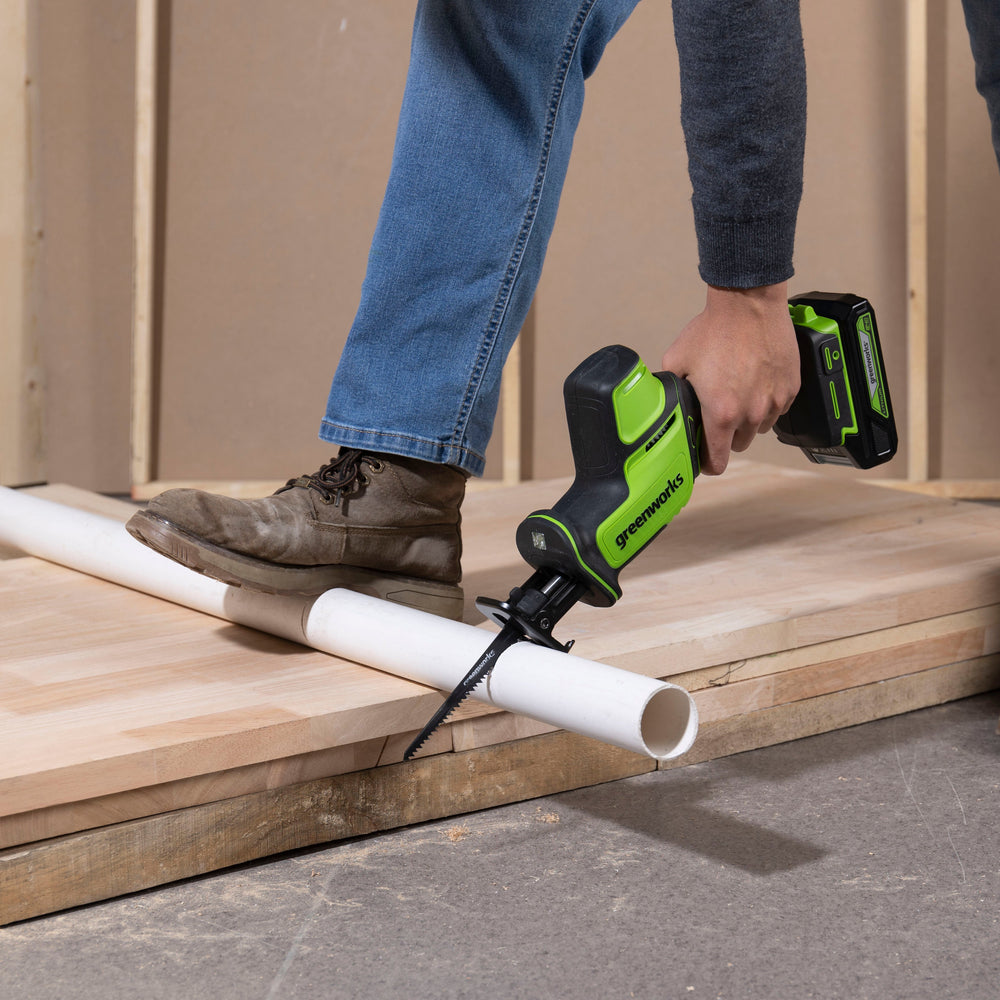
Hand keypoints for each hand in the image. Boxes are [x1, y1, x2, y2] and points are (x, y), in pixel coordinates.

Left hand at [661, 283, 799, 475]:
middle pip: (739, 445)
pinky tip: (754, 382)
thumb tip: (665, 406)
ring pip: (759, 428)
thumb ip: (672, 391)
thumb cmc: (713, 330)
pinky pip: (777, 409)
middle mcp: (751, 413)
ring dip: (748, 419)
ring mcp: (774, 402)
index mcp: (721, 413)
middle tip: (717, 412)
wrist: (748, 303)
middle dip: (726, 435)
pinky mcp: (790, 388)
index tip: (704, 458)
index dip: (707, 463)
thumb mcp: (676, 362)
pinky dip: (766, 403)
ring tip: (737, 392)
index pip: (717, 461)